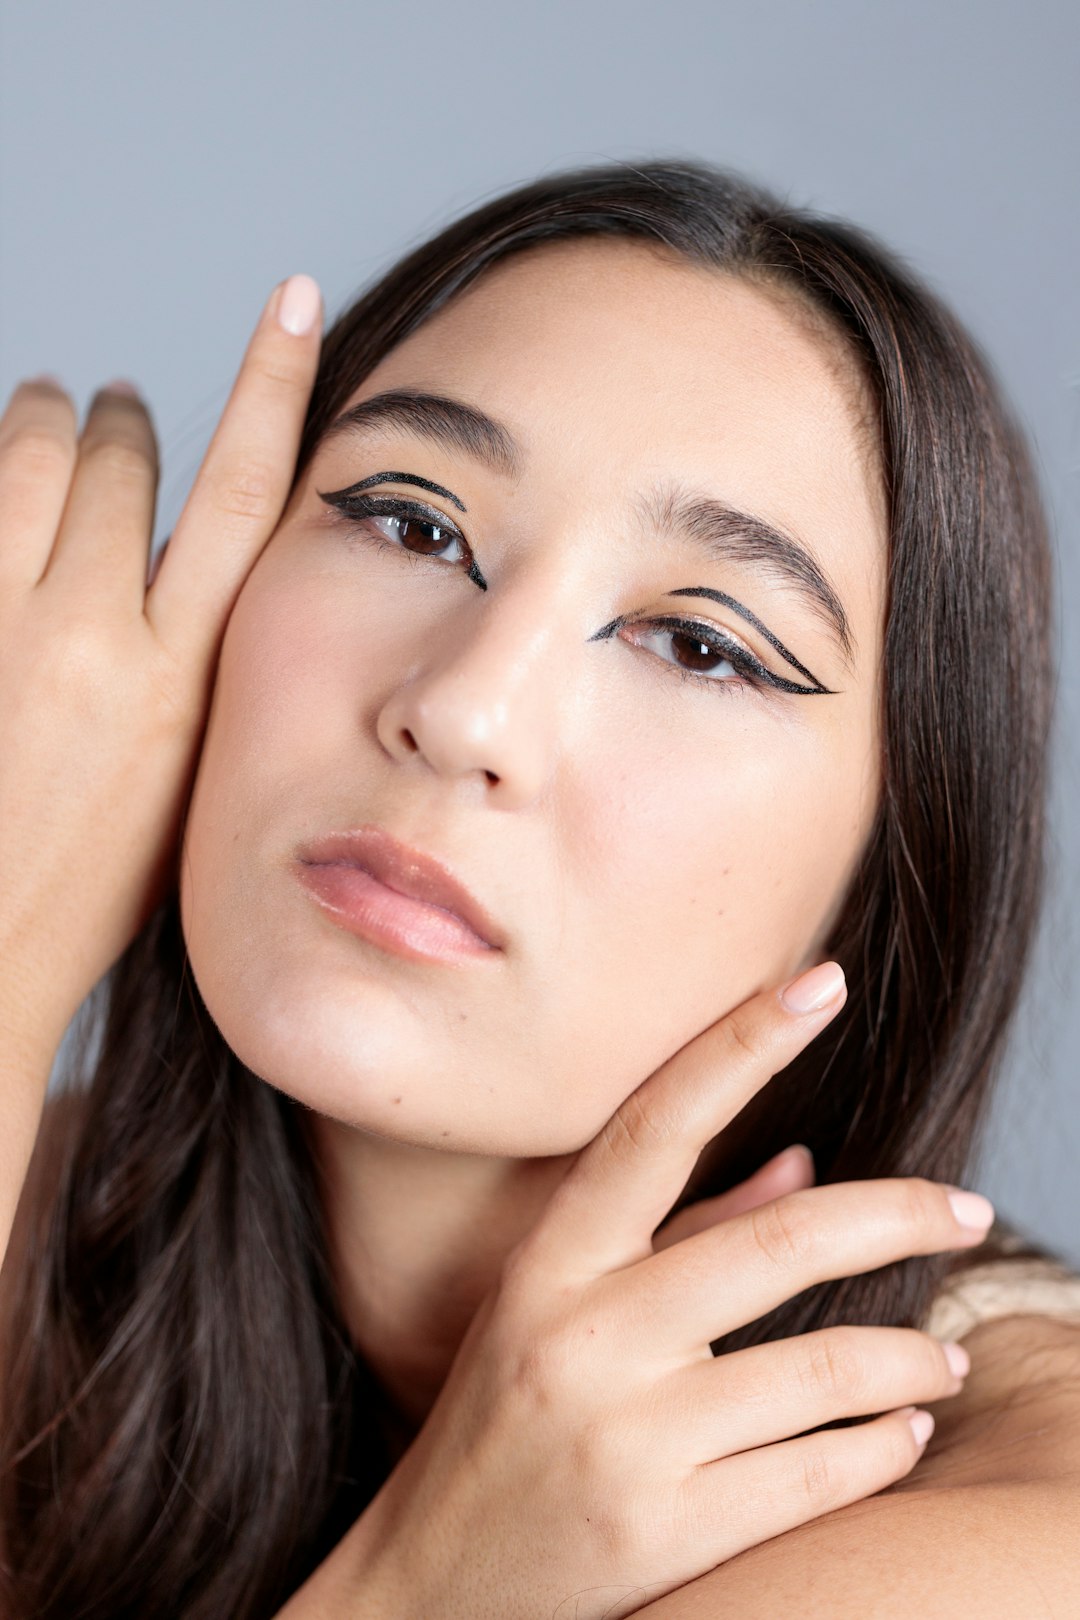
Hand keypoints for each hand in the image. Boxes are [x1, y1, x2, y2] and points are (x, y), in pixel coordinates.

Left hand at [0, 275, 321, 1054]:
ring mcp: (0, 633)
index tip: (284, 302)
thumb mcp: (179, 790)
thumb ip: (190, 680)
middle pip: (119, 460)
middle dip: (113, 421)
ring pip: (24, 458)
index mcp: (181, 686)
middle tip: (107, 412)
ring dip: (37, 418)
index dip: (271, 388)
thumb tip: (178, 595)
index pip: (241, 501)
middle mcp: (92, 643)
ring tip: (41, 411)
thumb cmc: (80, 894)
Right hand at [355, 964, 989, 1619]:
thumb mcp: (560, 1314)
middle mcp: (582, 1336)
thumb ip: (683, 1235)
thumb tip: (802, 1164)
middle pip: (777, 1243)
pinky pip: (815, 1474)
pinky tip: (904, 1433)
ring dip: (911, 1357)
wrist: (427, 1590)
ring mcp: (622, 1441)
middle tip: (968, 1207)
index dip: (739, 1044)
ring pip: (821, 1372)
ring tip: (945, 1356)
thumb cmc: (501, 1427)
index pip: (653, 1126)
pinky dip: (882, 1446)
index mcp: (550, 1264)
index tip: (819, 983)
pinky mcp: (660, 1537)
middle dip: (897, 1216)